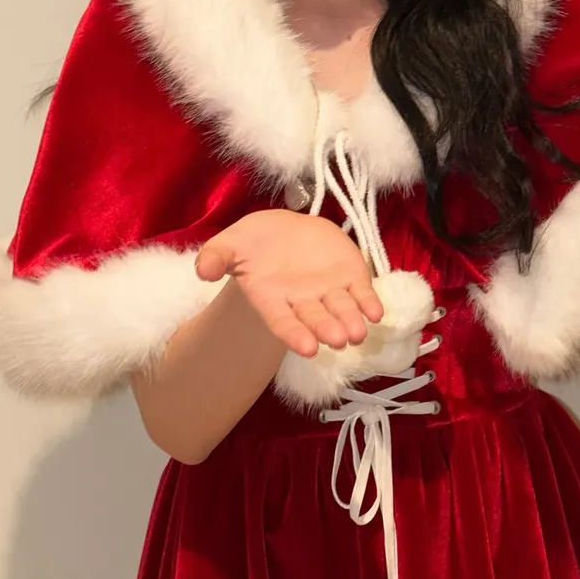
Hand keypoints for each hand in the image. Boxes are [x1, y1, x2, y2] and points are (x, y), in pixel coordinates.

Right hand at [195, 210, 383, 358]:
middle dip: (327, 329)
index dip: (294, 334)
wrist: (283, 230)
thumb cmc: (254, 243)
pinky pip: (362, 292)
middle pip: (316, 319)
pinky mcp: (350, 276)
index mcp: (272, 299)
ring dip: (352, 321)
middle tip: (338, 340)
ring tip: (359, 332)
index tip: (307, 348)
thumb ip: (216, 256)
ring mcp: (329, 290)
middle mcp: (303, 301)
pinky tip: (377, 312)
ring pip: (342, 310)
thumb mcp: (230, 244)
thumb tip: (203, 271)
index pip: (283, 322)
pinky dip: (370, 302)